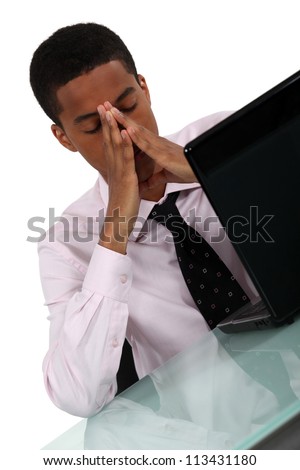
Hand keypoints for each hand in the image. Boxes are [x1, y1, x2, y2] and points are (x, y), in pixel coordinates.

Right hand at [97, 104, 139, 252]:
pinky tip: (123, 132)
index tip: (105, 113)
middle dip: (106, 121)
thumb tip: (128, 172)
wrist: (119, 223)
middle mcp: (114, 167)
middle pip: (109, 140)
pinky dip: (125, 144)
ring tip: (109, 111)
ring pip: (115, 146)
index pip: (109, 143)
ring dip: (113, 127)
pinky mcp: (126, 178)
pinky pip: (126, 158)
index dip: (107, 127)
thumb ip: (126, 176)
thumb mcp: (125, 187)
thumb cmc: (123, 207)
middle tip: (101, 104)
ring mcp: (119, 172)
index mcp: (114, 168)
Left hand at [109, 103, 196, 192]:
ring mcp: (160, 147)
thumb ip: (154, 179)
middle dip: (120, 117)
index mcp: (155, 147)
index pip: (136, 134)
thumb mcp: (165, 176)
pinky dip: (138, 137)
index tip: (110, 117)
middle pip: (135, 128)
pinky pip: (148, 145)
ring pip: (139, 132)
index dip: (123, 125)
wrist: (200, 172)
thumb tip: (144, 185)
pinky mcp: (163, 155)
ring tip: (112, 112)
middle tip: (106, 106)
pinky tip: (129, 130)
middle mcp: (156, 143)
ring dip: (126, 122)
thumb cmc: (186, 171)